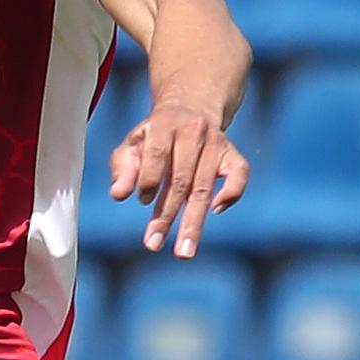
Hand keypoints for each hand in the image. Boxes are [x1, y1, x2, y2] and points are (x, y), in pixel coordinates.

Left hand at [109, 98, 248, 258]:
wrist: (189, 106)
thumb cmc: (153, 135)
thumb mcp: (132, 144)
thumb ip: (122, 167)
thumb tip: (118, 196)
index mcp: (164, 124)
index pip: (158, 154)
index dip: (149, 179)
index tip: (143, 201)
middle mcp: (194, 132)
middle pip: (181, 180)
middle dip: (167, 215)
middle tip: (153, 245)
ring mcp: (216, 142)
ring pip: (205, 187)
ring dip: (193, 222)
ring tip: (184, 252)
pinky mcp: (233, 153)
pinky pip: (240, 174)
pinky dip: (231, 194)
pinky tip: (215, 211)